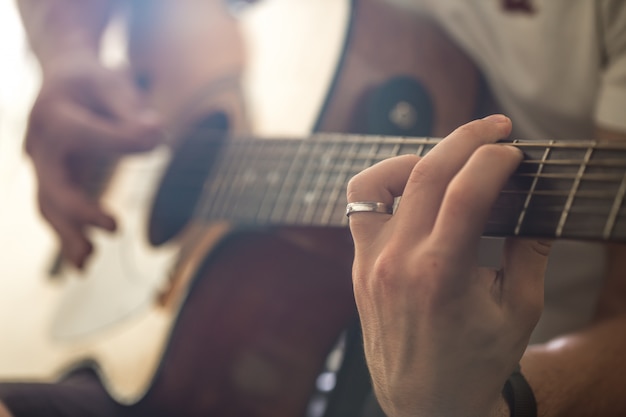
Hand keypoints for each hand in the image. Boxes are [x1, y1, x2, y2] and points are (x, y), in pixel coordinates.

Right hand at [25, 57, 161, 267]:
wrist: (63, 78)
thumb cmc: (93, 81)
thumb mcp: (113, 82)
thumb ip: (131, 110)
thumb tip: (156, 133)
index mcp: (55, 112)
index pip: (85, 134)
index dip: (121, 140)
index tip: (156, 136)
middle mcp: (40, 143)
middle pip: (52, 184)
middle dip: (80, 209)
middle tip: (114, 226)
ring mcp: (42, 165)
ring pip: (48, 206)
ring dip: (68, 234)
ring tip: (88, 261)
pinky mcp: (52, 180)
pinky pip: (55, 211)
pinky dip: (67, 236)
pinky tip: (83, 261)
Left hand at [347, 115, 550, 416]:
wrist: (426, 403)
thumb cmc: (475, 362)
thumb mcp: (519, 311)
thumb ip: (529, 252)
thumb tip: (532, 206)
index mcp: (441, 275)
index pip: (466, 191)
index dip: (495, 160)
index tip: (514, 153)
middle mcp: (398, 262)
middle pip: (427, 173)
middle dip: (467, 139)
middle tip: (495, 128)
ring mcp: (371, 262)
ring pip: (379, 181)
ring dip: (417, 156)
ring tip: (448, 158)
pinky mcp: (359, 266)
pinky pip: (360, 207)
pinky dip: (383, 184)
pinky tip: (411, 187)